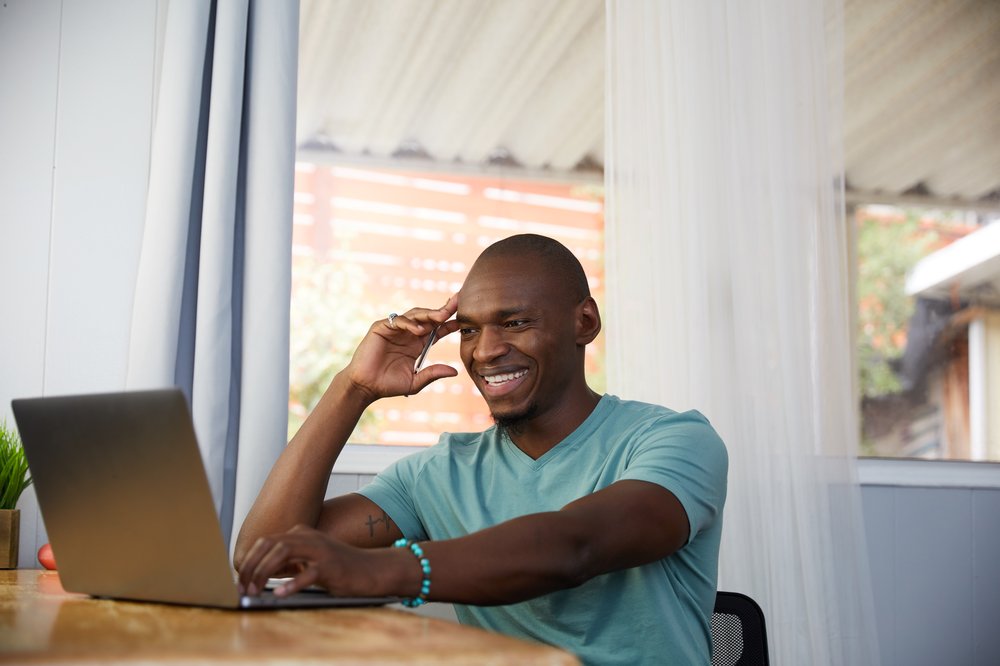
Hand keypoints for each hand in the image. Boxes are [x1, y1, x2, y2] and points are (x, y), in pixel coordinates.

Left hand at [237, 525, 385, 597]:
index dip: (249, 560)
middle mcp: (309, 537)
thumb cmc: (339, 567)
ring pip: (283, 552)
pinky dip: (292, 583)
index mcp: (301, 533)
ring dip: (264, 572)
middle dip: (251, 566)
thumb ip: (288, 560)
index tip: (240, 580)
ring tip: (255, 590)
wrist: (371, 569)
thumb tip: (260, 574)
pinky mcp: (331, 566)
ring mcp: (320, 550)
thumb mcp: (310, 559)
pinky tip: (281, 593)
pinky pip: (308, 573)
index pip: (266, 541)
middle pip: (270, 544)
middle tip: (243, 587)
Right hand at [344, 294, 460, 401]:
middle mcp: (408, 333)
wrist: (366, 387)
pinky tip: (419, 331)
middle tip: (456, 305)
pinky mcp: (381, 328)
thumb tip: (455, 371)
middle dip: (443, 311)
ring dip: (429, 314)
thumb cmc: (389, 385)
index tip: (462, 321)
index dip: (449, 324)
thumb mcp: (416, 381)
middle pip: (428, 317)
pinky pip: (397, 321)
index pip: (437, 330)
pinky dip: (409, 324)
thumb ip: (433, 373)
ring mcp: (395, 329)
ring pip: (415, 315)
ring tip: (441, 316)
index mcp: (418, 344)